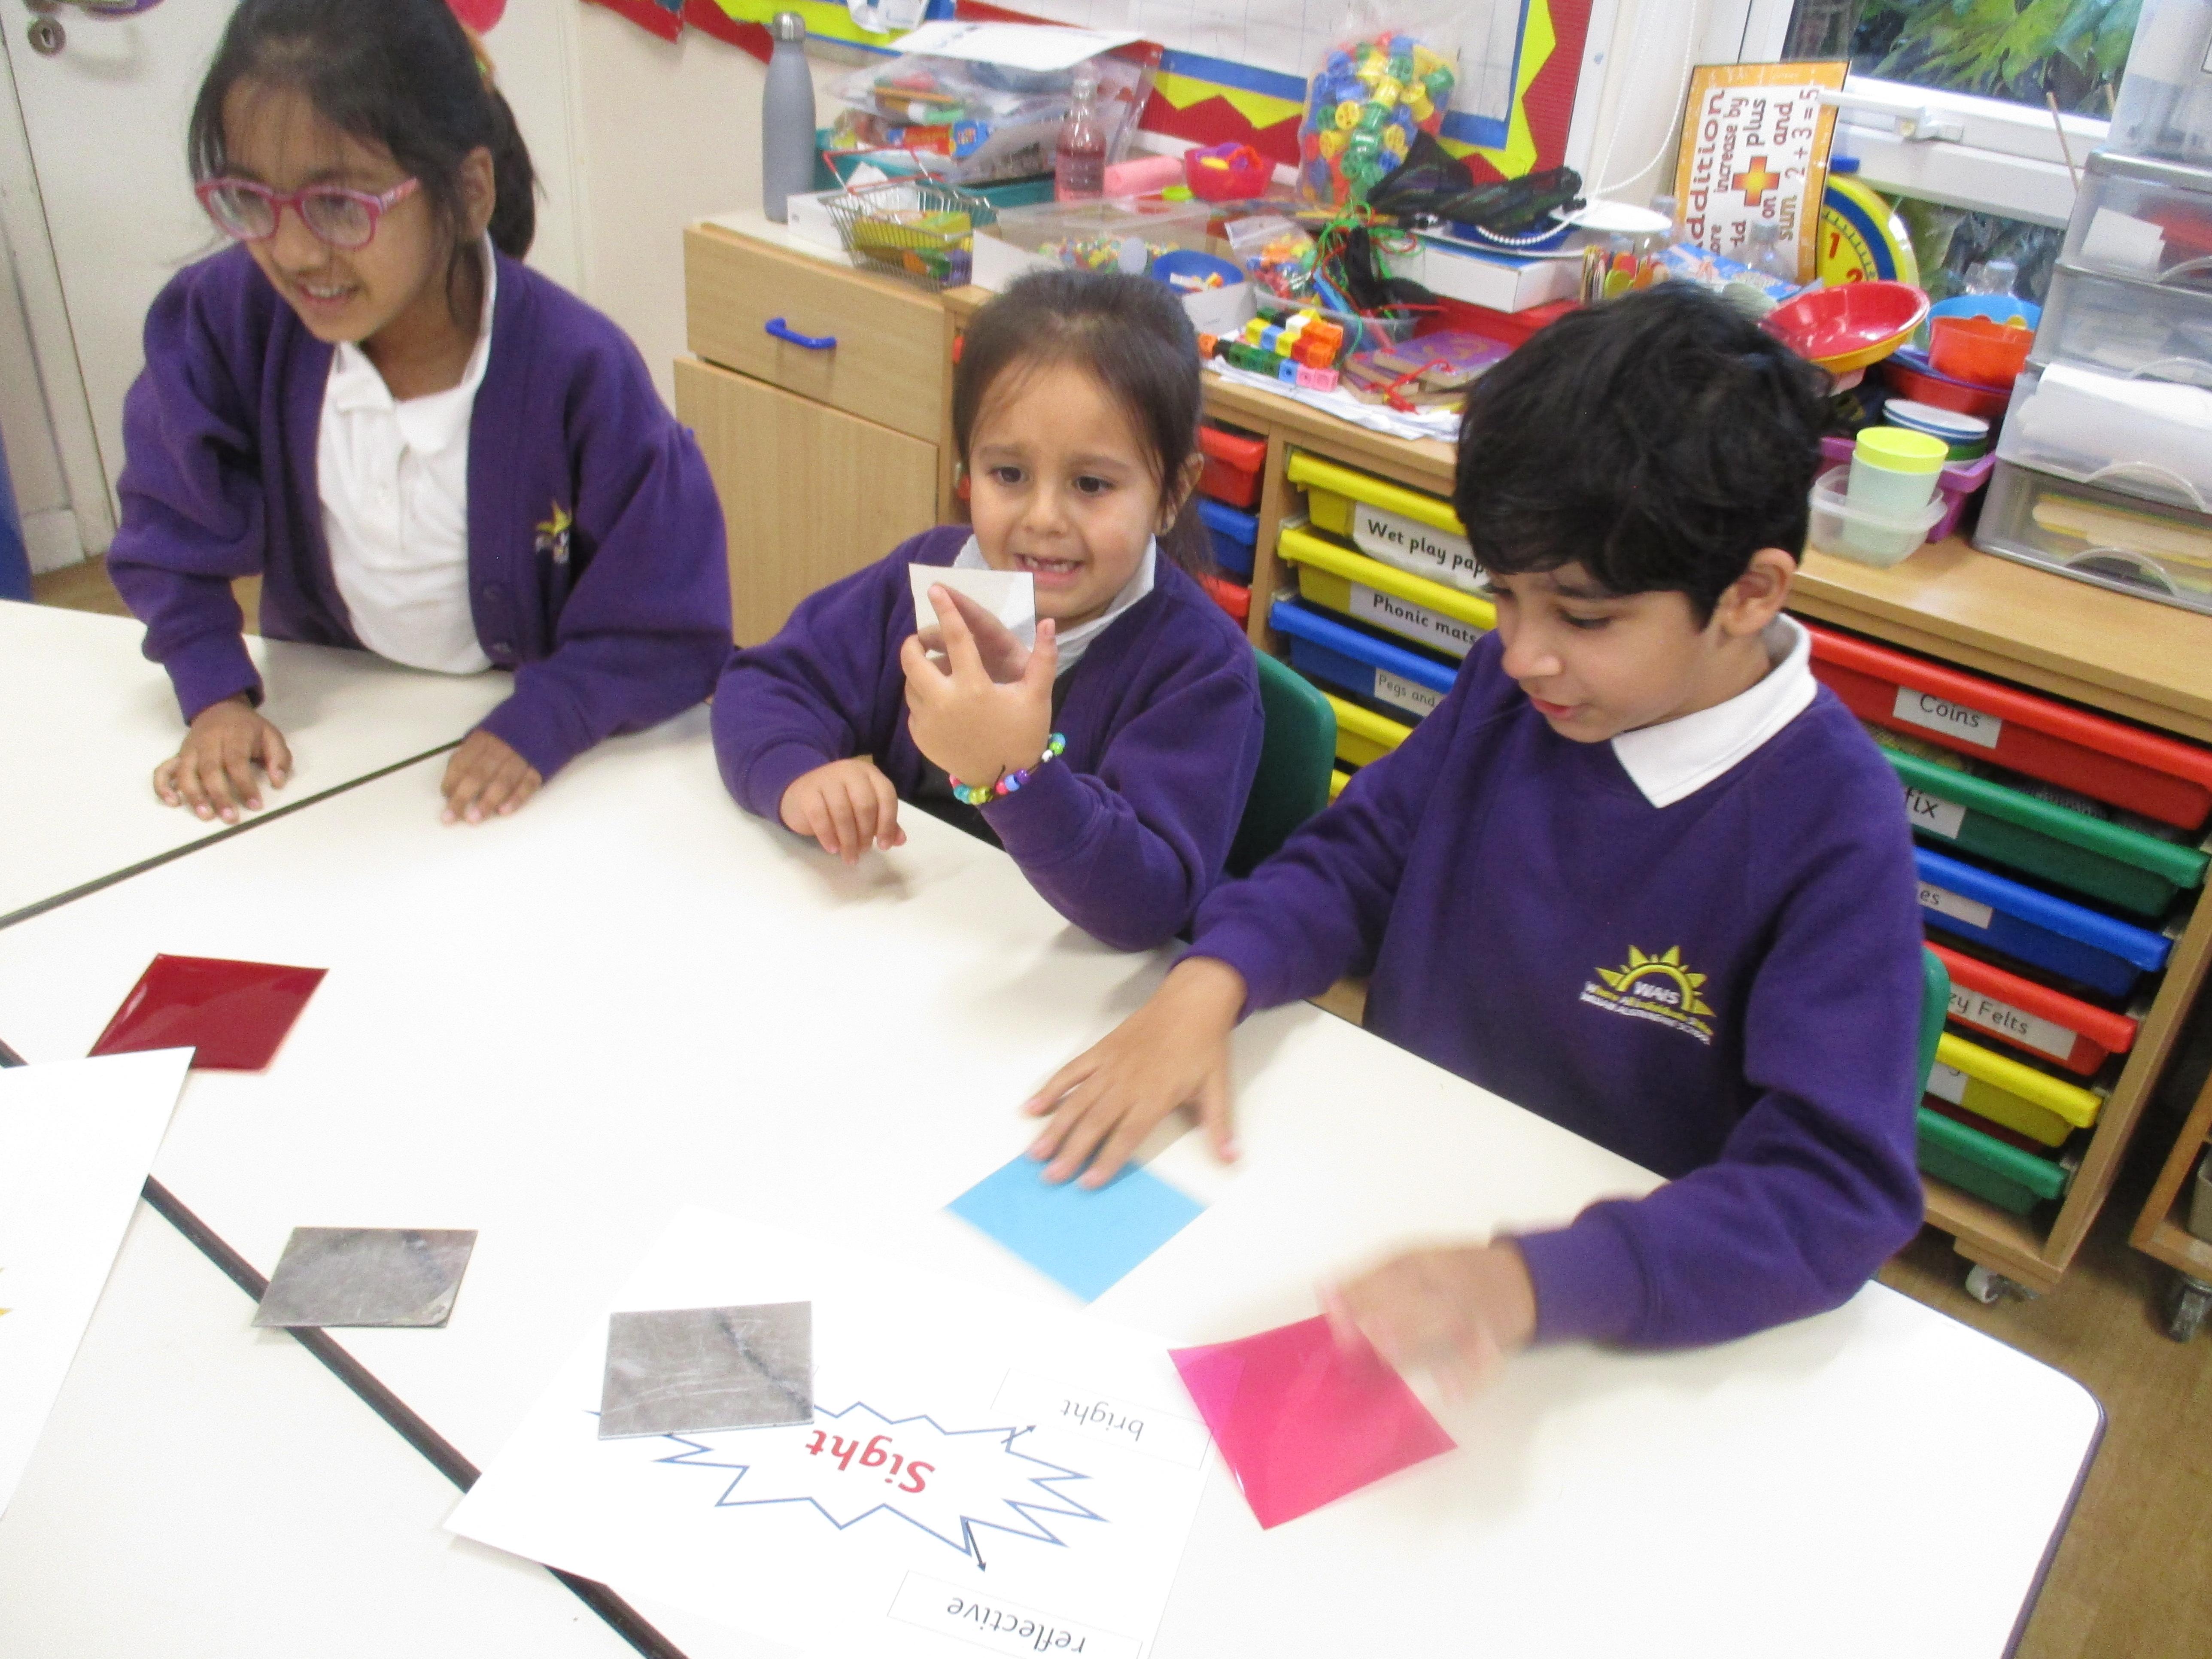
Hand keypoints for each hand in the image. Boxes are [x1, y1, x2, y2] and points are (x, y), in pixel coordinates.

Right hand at [153, 694, 290, 823]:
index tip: (255, 805)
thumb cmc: (249, 729)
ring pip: (185, 772)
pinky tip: (172, 802)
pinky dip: (163, 786)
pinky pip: (163, 770)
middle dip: (219, 795)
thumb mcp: (272, 736)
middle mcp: (208, 742)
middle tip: (229, 818)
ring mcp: (190, 749)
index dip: (245, 785)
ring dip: (193, 795)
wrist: (220, 708)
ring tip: (205, 816)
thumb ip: (279, 758)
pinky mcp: (178, 755)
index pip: (237, 762)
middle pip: (209, 769)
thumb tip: (278, 782)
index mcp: (233, 736)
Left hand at [440, 729, 542, 823]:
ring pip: (502, 781)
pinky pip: (527, 784)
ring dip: (487, 801)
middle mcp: (501, 747)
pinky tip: (504, 811)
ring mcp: (522, 756)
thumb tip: (453, 774)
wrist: (553, 715)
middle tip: (450, 817)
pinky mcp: (541, 765)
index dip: (451, 780)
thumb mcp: (489, 730)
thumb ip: (472, 750)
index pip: (463, 761)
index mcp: (485, 738)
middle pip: (478, 774)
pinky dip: (516, 798)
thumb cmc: (514, 727)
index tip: (445, 798)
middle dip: (463, 797)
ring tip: (474, 819)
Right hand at [779, 757, 905, 864]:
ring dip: (848, 840)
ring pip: (843, 813)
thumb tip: (900, 840)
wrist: (799, 792)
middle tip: (864, 850)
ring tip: (850, 856)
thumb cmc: (837, 801)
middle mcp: (849, 771)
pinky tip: (833, 849)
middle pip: (865, 805)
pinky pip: (820, 816)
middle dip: (866, 834)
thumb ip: (883, 821)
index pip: (886, 796)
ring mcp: (826, 779)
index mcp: (868, 773)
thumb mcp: (862, 807)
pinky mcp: (807, 792)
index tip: (885, 846)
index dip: (888, 823)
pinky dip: (828, 836)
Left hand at [899, 584, 1055, 789]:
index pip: (955, 638)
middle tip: (919, 640)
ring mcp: (929, 721)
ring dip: (917, 673)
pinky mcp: (920, 738)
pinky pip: (914, 708)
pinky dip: (921, 698)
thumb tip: (1049, 622)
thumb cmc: (1023, 735)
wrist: (1006, 781)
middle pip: (914, 660)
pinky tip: (938, 700)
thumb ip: (1043, 658)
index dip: (945, 609)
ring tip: (932, 671)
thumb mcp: (1037, 697)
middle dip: (913, 644)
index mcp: (974, 687)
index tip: (934, 590)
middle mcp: (944, 702)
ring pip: (910, 684)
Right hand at [1024, 957, 1246, 1186]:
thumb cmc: (1204, 1046)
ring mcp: (1110, 1065)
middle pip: (1095, 1122)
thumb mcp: (1217, 1087)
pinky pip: (1070, 1071)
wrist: (1192, 1001)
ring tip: (1036, 1153)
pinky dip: (1050, 1089)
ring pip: (1077, 1101)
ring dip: (1055, 1127)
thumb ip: (1219, 1126)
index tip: (1088, 1182)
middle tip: (1051, 1177)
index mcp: (1155, 1095)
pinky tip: (1032, 1108)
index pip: (1127, 1135)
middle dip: (1071, 1152)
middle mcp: (1127, 1083)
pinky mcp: (1100, 1050)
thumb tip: (1231, 1159)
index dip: (1107, 1160)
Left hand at [1324, 1242, 1536, 1397]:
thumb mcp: (1412, 1264)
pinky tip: (1447, 1391)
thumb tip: (1324, 1294)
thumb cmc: (1451, 1273)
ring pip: (1446, 1322)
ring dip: (1417, 1338)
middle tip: (1349, 1338)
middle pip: (1415, 1294)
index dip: (1358, 1290)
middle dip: (1381, 1314)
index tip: (1329, 1310)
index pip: (1388, 1271)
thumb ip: (1370, 1280)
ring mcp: (1475, 1309)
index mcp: (1424, 1260)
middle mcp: (1450, 1280)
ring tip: (1386, 1354)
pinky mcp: (1495, 1339)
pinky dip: (1468, 1376)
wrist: (1520, 1279)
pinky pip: (1485, 1358)